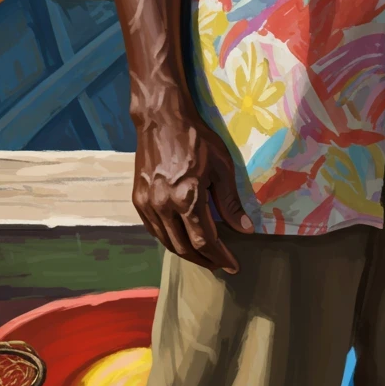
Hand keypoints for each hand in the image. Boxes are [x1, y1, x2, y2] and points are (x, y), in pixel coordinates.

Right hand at [132, 107, 253, 273]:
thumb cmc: (197, 139)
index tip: (233, 265)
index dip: (220, 256)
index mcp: (188, 198)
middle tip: (220, 264)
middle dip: (204, 260)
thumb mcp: (222, 167)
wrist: (162, 119)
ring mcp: (148, 205)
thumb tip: (246, 229)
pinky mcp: (138, 200)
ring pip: (167, 242)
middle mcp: (164, 206)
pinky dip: (169, 240)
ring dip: (186, 254)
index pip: (205, 241)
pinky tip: (181, 240)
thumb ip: (231, 201)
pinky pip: (154, 230)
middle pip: (184, 248)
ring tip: (203, 256)